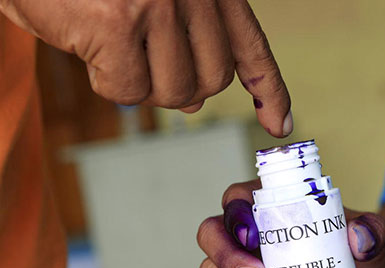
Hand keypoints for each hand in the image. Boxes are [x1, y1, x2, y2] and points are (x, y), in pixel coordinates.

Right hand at [1, 0, 291, 135]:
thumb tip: (192, 102)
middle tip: (143, 66)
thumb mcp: (149, 4)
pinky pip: (129, 90)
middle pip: (213, 80)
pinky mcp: (119, 22)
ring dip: (141, 85)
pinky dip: (107, 82)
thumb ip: (179, 47)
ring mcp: (159, 3)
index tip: (279, 124)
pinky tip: (90, 49)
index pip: (252, 48)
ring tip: (113, 51)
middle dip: (179, 87)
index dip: (270, 91)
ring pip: (175, 91)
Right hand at [196, 180, 384, 267]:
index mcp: (273, 203)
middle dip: (227, 259)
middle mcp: (251, 232)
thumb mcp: (376, 238)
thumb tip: (359, 237)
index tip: (255, 237)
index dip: (235, 213)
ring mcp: (245, 265)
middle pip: (212, 235)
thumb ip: (372, 233)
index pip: (236, 198)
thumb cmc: (365, 249)